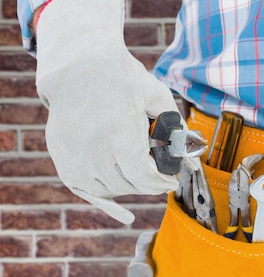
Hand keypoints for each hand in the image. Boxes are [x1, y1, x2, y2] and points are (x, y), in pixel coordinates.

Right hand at [35, 0, 178, 223]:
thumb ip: (172, 125)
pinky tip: (119, 215)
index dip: (163, 180)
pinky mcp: (60, 153)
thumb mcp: (155, 93)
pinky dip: (100, 202)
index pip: (146, 174)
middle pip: (127, 183)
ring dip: (126, 189)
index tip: (173, 177)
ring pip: (104, 188)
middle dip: (147, 182)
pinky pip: (79, 188)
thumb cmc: (125, 76)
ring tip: (139, 175)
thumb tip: (190, 153)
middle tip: (160, 174)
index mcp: (119, 126)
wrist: (77, 61)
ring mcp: (71, 149)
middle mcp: (92, 141)